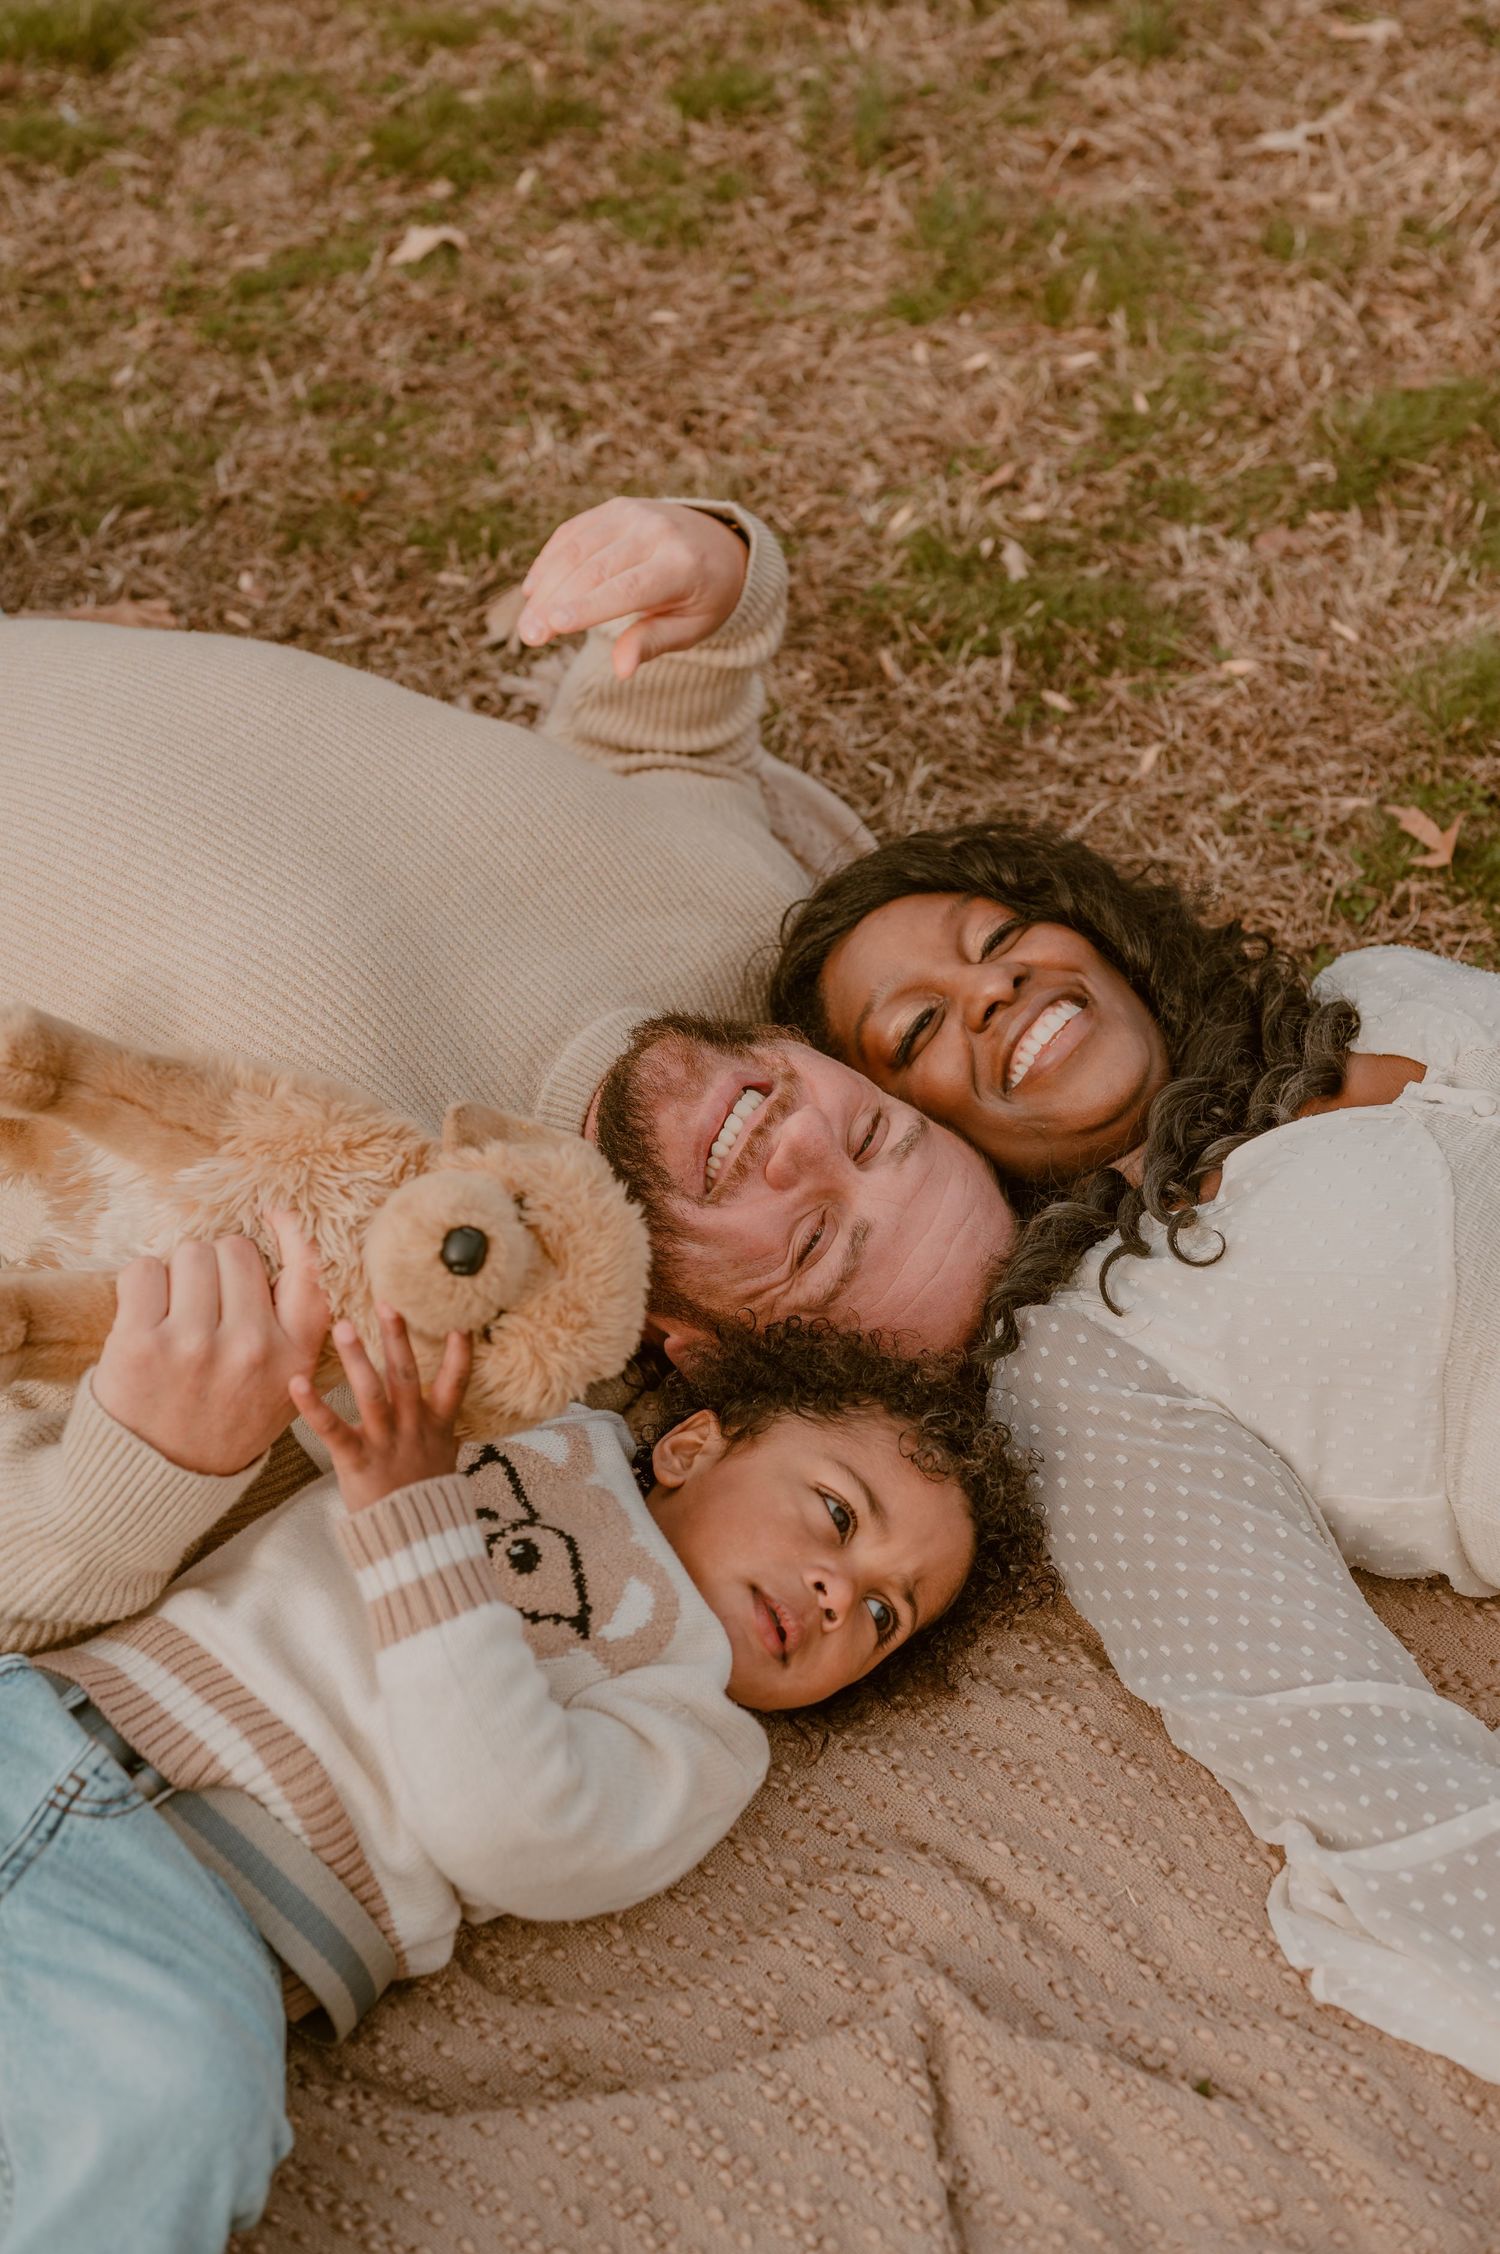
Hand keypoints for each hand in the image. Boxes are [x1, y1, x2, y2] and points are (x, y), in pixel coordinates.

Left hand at [92, 1212, 329, 1475]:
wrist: (158, 1481)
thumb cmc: (221, 1423)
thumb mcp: (283, 1386)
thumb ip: (293, 1329)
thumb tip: (284, 1247)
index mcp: (292, 1356)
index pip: (306, 1272)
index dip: (291, 1232)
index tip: (274, 1213)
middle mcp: (250, 1347)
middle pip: (236, 1250)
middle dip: (217, 1265)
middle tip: (202, 1301)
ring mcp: (195, 1345)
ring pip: (190, 1253)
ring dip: (178, 1273)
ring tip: (174, 1312)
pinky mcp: (140, 1345)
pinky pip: (144, 1271)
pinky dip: (142, 1283)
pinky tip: (144, 1314)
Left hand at [289, 1305, 471, 1514]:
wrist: (416, 1541)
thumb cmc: (424, 1492)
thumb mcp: (444, 1454)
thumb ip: (442, 1422)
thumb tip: (449, 1395)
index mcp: (437, 1425)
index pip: (454, 1383)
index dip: (459, 1354)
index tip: (459, 1322)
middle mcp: (413, 1428)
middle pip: (406, 1376)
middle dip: (396, 1338)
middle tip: (385, 1302)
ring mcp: (386, 1443)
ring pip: (372, 1394)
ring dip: (357, 1359)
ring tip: (343, 1326)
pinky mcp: (358, 1461)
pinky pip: (333, 1430)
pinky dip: (314, 1406)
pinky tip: (297, 1383)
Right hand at [516, 497, 748, 679]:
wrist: (719, 545)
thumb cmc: (703, 598)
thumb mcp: (690, 628)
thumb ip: (652, 643)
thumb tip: (621, 670)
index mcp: (682, 564)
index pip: (629, 587)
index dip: (589, 606)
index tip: (553, 625)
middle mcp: (656, 531)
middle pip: (595, 569)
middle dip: (556, 603)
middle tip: (528, 637)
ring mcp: (633, 513)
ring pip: (576, 549)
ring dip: (545, 586)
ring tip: (527, 624)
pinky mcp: (614, 508)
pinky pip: (572, 534)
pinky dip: (549, 562)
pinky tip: (533, 592)